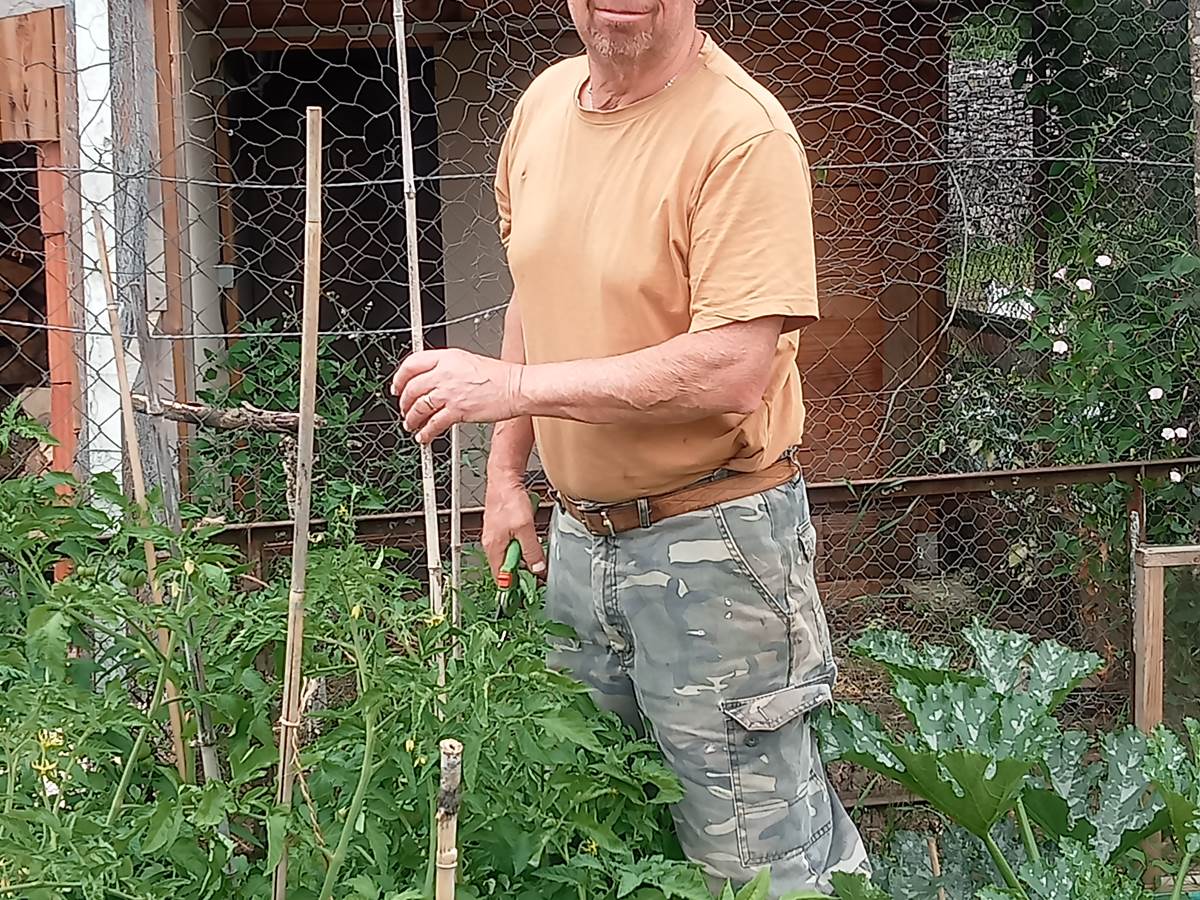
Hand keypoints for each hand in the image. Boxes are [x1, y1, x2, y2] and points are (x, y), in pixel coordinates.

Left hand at [389, 349, 522, 443]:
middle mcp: (444, 373)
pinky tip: (424, 436)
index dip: (400, 378)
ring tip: (411, 425)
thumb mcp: (468, 361)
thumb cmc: (500, 376)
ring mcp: (450, 393)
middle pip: (411, 388)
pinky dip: (425, 432)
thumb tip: (431, 380)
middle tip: (404, 410)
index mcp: (447, 357)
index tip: (398, 387)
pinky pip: (433, 424)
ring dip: (412, 419)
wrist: (517, 387)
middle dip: (404, 402)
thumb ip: (447, 368)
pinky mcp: (457, 411)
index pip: (411, 364)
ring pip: (418, 407)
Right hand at [482, 475, 545, 579]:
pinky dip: (522, 546)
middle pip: (507, 568)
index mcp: (494, 548)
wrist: (505, 478)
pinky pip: (513, 545)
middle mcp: (492, 544)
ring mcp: (496, 537)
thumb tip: (537, 568)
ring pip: (511, 556)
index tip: (528, 591)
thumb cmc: (509, 499)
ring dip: (524, 557)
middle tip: (538, 573)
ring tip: (536, 555)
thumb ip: (531, 550)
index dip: (514, 586)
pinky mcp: (502, 529)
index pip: (501, 577)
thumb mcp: (525, 528)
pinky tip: (530, 539)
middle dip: (522, 572)